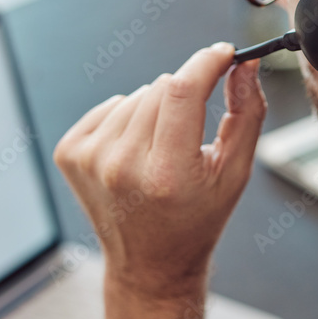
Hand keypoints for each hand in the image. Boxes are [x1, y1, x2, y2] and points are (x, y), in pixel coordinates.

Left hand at [53, 43, 266, 318]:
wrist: (151, 265)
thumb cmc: (197, 220)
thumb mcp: (235, 173)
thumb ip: (247, 113)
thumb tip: (244, 64)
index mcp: (167, 174)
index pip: (182, 90)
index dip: (206, 62)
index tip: (222, 54)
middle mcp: (123, 167)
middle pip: (161, 88)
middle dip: (184, 97)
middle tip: (189, 136)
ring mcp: (91, 160)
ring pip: (135, 96)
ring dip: (154, 113)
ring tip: (160, 153)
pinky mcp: (70, 154)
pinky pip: (109, 107)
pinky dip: (126, 121)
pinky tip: (135, 155)